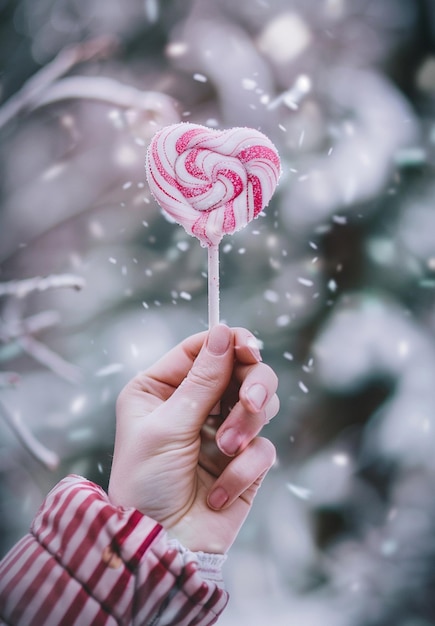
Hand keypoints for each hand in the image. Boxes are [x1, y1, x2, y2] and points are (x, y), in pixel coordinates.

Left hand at [108, 324, 278, 553]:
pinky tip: (218, 491)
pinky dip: (244, 468)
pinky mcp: (244, 463)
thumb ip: (202, 381)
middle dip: (253, 384)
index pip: (202, 350)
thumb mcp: (167, 426)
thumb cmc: (147, 485)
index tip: (250, 348)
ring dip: (247, 426)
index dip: (230, 343)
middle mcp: (194, 405)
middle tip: (252, 401)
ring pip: (260, 404)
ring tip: (226, 451)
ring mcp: (222, 432)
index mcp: (162, 389)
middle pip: (241, 371)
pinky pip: (263, 449)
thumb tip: (224, 332)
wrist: (162, 548)